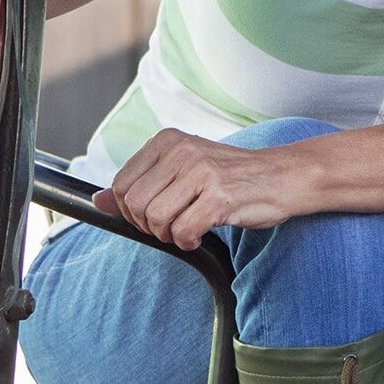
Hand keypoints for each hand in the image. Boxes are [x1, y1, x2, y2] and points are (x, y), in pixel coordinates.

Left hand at [92, 128, 295, 249]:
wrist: (285, 176)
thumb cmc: (234, 177)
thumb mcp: (184, 171)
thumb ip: (142, 185)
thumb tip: (97, 202)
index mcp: (168, 141)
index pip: (121, 184)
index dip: (131, 211)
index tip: (153, 216)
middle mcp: (182, 151)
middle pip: (134, 204)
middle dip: (148, 226)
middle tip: (172, 227)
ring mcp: (201, 172)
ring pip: (155, 219)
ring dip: (169, 236)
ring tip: (188, 230)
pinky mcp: (220, 196)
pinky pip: (183, 232)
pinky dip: (188, 242)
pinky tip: (201, 235)